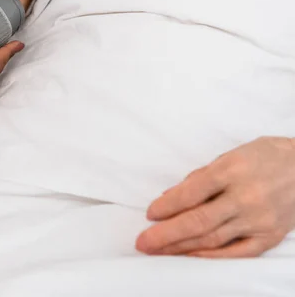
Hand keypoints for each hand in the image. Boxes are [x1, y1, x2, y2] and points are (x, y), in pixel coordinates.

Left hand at [136, 137, 294, 257]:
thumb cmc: (264, 156)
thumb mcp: (230, 156)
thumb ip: (200, 177)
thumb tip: (170, 197)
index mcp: (232, 171)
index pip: (191, 193)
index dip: (167, 206)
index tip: (150, 214)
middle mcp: (245, 197)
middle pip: (198, 221)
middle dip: (166, 234)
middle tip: (143, 242)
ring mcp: (259, 220)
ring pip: (213, 239)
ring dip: (181, 247)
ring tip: (159, 251)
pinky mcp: (270, 236)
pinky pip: (236, 252)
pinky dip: (210, 255)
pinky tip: (189, 255)